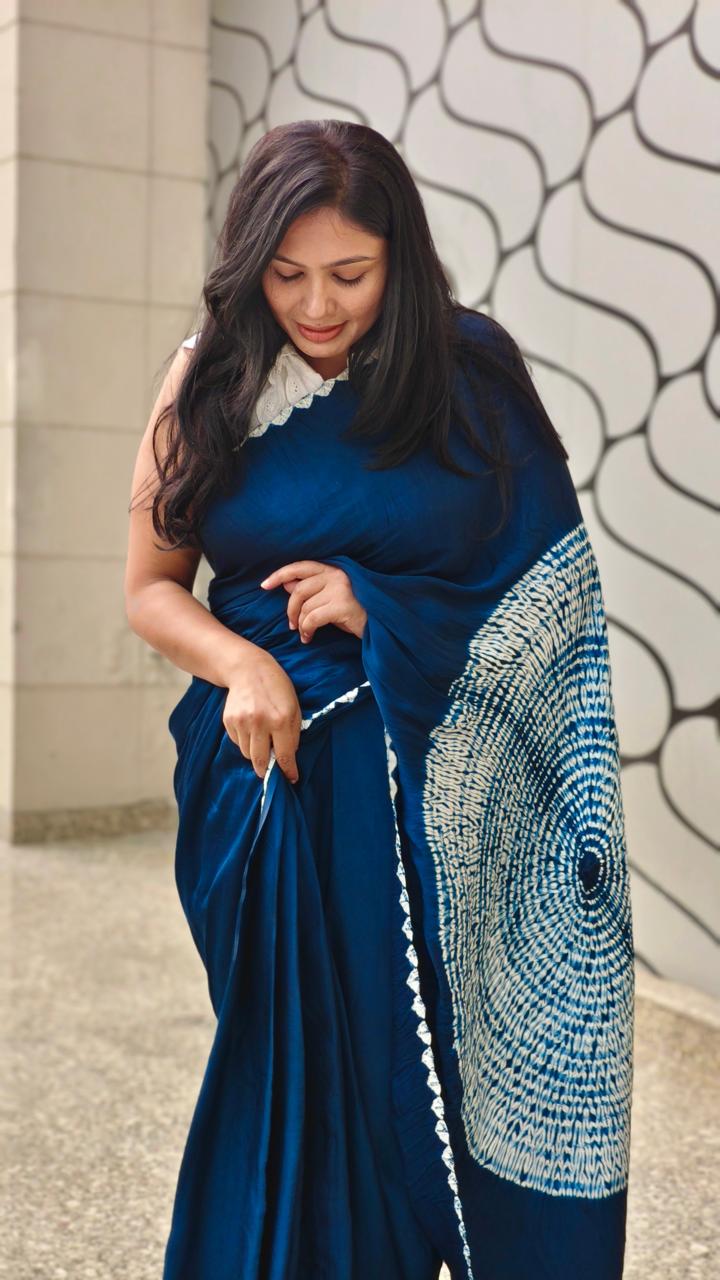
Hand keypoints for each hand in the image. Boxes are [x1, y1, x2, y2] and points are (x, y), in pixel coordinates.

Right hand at [223, 649, 301, 783]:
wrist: (248, 669)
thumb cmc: (276, 688)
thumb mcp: (294, 707)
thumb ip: (293, 733)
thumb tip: (288, 757)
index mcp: (280, 720)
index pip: (284, 756)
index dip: (288, 771)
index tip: (291, 779)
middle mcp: (260, 723)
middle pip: (260, 761)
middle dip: (266, 770)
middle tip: (271, 771)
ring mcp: (242, 722)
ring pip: (247, 754)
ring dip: (255, 753)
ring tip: (261, 739)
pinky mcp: (229, 721)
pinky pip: (238, 743)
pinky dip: (245, 741)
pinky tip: (250, 727)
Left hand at [259, 560, 366, 642]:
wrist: (381, 624)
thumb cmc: (354, 611)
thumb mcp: (331, 597)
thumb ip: (311, 589)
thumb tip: (286, 584)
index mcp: (333, 569)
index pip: (300, 566)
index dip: (280, 575)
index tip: (264, 585)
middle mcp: (336, 575)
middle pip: (299, 590)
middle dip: (290, 609)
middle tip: (291, 625)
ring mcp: (341, 589)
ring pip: (305, 607)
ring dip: (301, 624)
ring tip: (305, 634)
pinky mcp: (343, 605)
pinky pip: (313, 619)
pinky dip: (307, 630)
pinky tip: (309, 637)